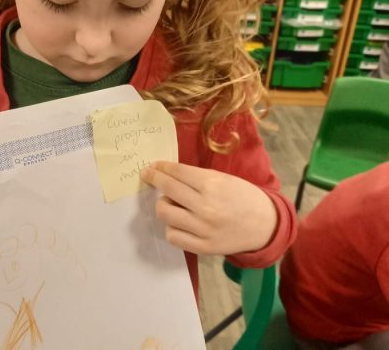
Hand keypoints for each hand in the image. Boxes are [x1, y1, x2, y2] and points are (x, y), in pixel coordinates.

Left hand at [141, 161, 277, 254]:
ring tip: (171, 203)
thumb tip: (167, 175)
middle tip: (149, 176)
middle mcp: (206, 206)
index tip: (152, 166)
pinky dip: (171, 228)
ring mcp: (203, 229)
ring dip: (163, 205)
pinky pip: (173, 236)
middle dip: (154, 179)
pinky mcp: (203, 247)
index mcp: (213, 185)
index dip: (161, 168)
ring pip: (165, 213)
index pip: (177, 173)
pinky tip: (178, 223)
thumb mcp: (224, 179)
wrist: (265, 225)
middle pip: (167, 190)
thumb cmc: (243, 197)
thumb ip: (197, 178)